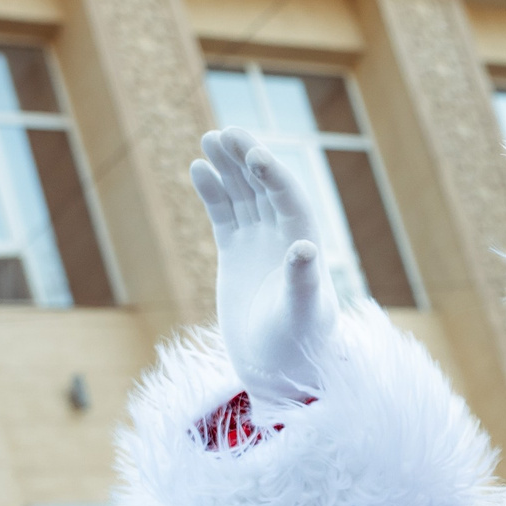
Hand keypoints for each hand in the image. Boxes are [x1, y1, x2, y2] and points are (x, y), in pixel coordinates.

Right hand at [191, 128, 334, 409]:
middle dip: (247, 160)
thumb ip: (304, 281)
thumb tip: (306, 247)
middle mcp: (284, 238)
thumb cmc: (299, 347)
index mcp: (304, 245)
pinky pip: (225, 214)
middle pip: (265, 187)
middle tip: (225, 133)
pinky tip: (199, 168)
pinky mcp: (236, 254)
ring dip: (228, 168)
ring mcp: (259, 244)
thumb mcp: (302, 315)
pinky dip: (213, 191)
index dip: (274, 175)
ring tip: (209, 141)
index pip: (290, 199)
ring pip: (244, 195)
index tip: (254, 154)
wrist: (279, 371)